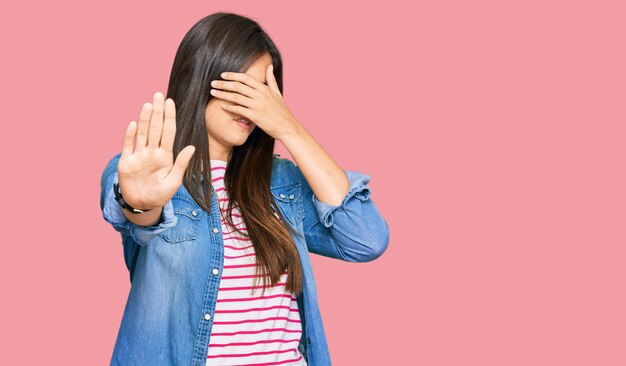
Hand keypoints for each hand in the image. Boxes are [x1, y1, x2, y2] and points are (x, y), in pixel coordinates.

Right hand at [117, 92, 195, 210]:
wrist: (142, 205)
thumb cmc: (160, 194)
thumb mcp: (174, 181)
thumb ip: (181, 164)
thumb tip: (192, 147)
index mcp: (165, 155)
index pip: (168, 132)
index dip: (169, 117)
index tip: (170, 102)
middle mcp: (152, 151)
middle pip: (155, 128)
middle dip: (157, 112)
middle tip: (159, 95)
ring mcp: (138, 155)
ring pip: (142, 133)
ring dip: (145, 119)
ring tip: (148, 104)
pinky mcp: (126, 162)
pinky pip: (128, 146)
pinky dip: (130, 135)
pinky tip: (134, 123)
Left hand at [209, 64, 300, 140]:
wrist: (287, 127)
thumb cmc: (281, 111)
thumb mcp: (277, 93)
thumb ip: (271, 79)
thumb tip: (269, 66)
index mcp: (264, 89)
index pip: (246, 78)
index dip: (233, 75)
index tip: (223, 75)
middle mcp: (260, 95)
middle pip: (238, 86)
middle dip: (224, 83)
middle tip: (213, 83)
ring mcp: (257, 106)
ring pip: (236, 97)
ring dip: (223, 94)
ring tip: (213, 92)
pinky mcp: (255, 116)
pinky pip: (239, 110)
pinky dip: (229, 107)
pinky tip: (222, 106)